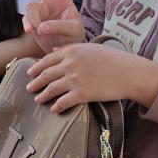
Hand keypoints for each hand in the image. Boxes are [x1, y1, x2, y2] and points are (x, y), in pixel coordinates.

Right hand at [22, 0, 86, 52]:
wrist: (64, 51)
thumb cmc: (74, 37)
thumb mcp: (73, 31)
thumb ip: (59, 26)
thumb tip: (41, 26)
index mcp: (64, 0)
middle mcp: (51, 2)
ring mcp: (41, 12)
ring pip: (31, 7)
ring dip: (33, 17)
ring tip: (36, 29)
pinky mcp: (33, 22)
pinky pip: (27, 20)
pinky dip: (27, 24)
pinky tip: (31, 30)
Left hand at [25, 43, 157, 113]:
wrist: (129, 72)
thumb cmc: (113, 59)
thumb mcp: (90, 48)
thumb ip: (71, 49)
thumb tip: (55, 50)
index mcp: (71, 51)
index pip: (47, 60)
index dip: (36, 67)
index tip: (30, 73)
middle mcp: (70, 64)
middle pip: (46, 75)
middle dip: (35, 82)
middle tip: (29, 88)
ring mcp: (75, 79)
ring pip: (51, 89)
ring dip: (43, 96)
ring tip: (38, 100)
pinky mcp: (82, 94)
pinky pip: (63, 102)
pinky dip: (56, 106)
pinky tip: (54, 109)